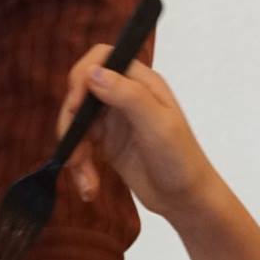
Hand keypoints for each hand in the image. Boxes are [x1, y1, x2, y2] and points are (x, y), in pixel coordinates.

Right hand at [59, 48, 216, 221]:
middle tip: (74, 154)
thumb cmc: (181, 161)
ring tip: (87, 180)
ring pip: (77, 121)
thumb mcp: (157, 126)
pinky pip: (81, 145)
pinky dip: (80, 166)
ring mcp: (115, 119)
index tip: (75, 106)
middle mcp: (126, 96)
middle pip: (82, 92)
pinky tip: (90, 187)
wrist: (186, 200)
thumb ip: (128, 96)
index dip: (82, 76)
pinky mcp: (107, 143)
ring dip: (75, 151)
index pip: (102, 59)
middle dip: (72, 124)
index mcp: (142, 83)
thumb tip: (93, 71)